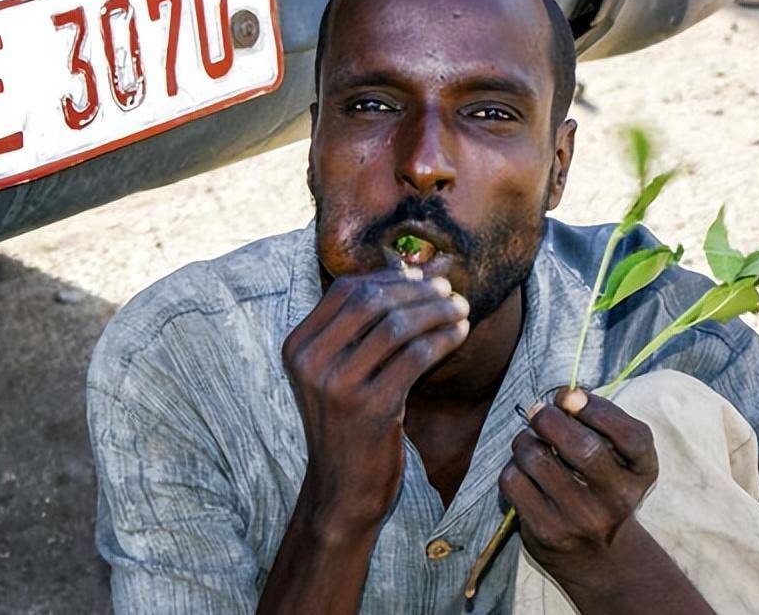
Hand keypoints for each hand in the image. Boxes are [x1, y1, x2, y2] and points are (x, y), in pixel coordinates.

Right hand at [282, 268, 469, 532]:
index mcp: (297, 346)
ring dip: (437, 312)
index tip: (423, 280)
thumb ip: (371, 322)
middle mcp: (310, 362)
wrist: (342, 490)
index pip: (346, 290)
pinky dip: (443, 339)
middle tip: (449, 291)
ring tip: (461, 310)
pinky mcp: (370, 408)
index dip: (389, 278)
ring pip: (397, 326)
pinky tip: (460, 334)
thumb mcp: (345, 370)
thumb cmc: (350, 423)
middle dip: (417, 291)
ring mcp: (337, 386)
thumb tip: (418, 268)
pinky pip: (416, 357)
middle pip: (372, 301)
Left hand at [498, 387, 657, 583]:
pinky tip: (524, 471)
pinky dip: (512, 466)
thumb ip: (600, 420)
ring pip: (537, 459)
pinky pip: (514, 480)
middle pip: (583, 448)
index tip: (571, 397)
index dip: (597, 408)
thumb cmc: (604, 488)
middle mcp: (618, 501)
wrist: (598, 557)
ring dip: (525, 440)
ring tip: (530, 443)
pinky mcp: (547, 531)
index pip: (631, 436)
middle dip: (549, 419)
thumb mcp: (620, 457)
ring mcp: (581, 519)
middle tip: (539, 412)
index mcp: (641, 474)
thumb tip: (566, 396)